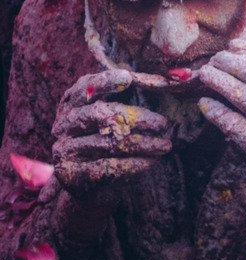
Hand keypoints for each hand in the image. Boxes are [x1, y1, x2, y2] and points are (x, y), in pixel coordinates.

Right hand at [52, 70, 171, 196]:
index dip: (105, 82)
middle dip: (137, 118)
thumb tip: (154, 80)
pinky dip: (134, 163)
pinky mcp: (73, 174)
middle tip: (163, 123)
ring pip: (110, 143)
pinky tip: (151, 161)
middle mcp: (64, 124)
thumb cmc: (103, 139)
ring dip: (143, 144)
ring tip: (166, 144)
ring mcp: (65, 150)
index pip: (85, 88)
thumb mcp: (108, 114)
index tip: (128, 78)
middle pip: (101, 115)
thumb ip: (124, 95)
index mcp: (71, 103)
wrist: (85, 181)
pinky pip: (109, 167)